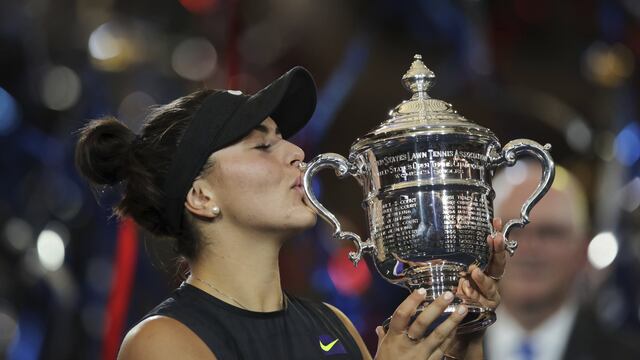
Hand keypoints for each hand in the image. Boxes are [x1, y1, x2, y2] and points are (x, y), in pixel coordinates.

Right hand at [374, 289, 467, 359]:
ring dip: (452, 322)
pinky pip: (442, 349)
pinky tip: (456, 329)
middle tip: (449, 295)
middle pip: (422, 323)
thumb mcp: (381, 351)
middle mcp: (407, 344)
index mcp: (394, 337)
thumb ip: (382, 337)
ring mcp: (420, 355)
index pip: (401, 315)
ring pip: (438, 336)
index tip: (422, 290)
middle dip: (436, 307)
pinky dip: (450, 338)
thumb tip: (379, 328)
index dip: (411, 301)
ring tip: (462, 309)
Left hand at [446, 218, 507, 357]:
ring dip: (483, 277)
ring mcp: (489, 295)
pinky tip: (470, 288)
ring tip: (474, 270)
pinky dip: (478, 294)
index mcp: (481, 270)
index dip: (494, 237)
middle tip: (495, 237)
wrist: (451, 326)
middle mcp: (489, 280)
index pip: (490, 250)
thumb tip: (418, 241)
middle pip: (498, 264)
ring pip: (492, 283)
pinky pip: (484, 300)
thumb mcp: (444, 276)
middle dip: (498, 250)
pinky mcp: (486, 310)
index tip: (494, 221)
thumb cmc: (448, 297)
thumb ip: (441, 262)